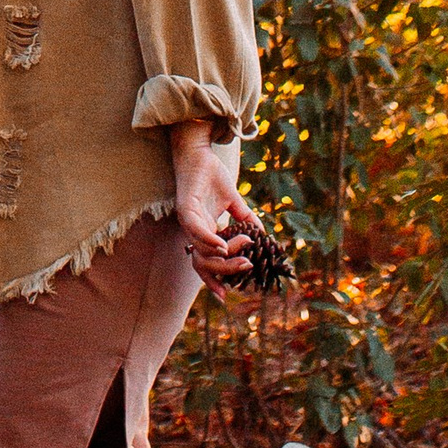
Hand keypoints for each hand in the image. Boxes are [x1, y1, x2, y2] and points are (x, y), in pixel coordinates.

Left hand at [169, 120, 259, 286]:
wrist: (197, 153)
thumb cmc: (212, 176)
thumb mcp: (233, 201)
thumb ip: (245, 219)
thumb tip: (262, 235)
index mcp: (204, 232)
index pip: (205, 264)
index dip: (214, 280)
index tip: (228, 295)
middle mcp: (193, 231)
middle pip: (203, 264)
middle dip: (226, 271)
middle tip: (247, 267)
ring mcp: (187, 221)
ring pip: (201, 251)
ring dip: (223, 256)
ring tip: (242, 255)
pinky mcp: (185, 208)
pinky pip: (196, 230)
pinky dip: (209, 240)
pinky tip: (223, 244)